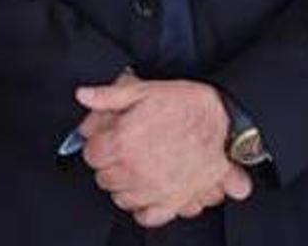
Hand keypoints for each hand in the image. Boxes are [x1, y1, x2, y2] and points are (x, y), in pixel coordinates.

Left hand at [75, 77, 251, 226]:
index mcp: (123, 142)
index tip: (105, 137)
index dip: (97, 142)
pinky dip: (143, 207)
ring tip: (134, 167)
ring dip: (123, 184)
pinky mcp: (173, 202)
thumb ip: (108, 95)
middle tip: (121, 149)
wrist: (224, 121)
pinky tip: (146, 190)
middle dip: (109, 162)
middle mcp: (135, 170)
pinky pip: (146, 216)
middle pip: (103, 177)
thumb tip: (84, 95)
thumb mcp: (144, 90)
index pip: (90, 153)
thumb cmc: (186, 104)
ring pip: (121, 198)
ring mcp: (154, 190)